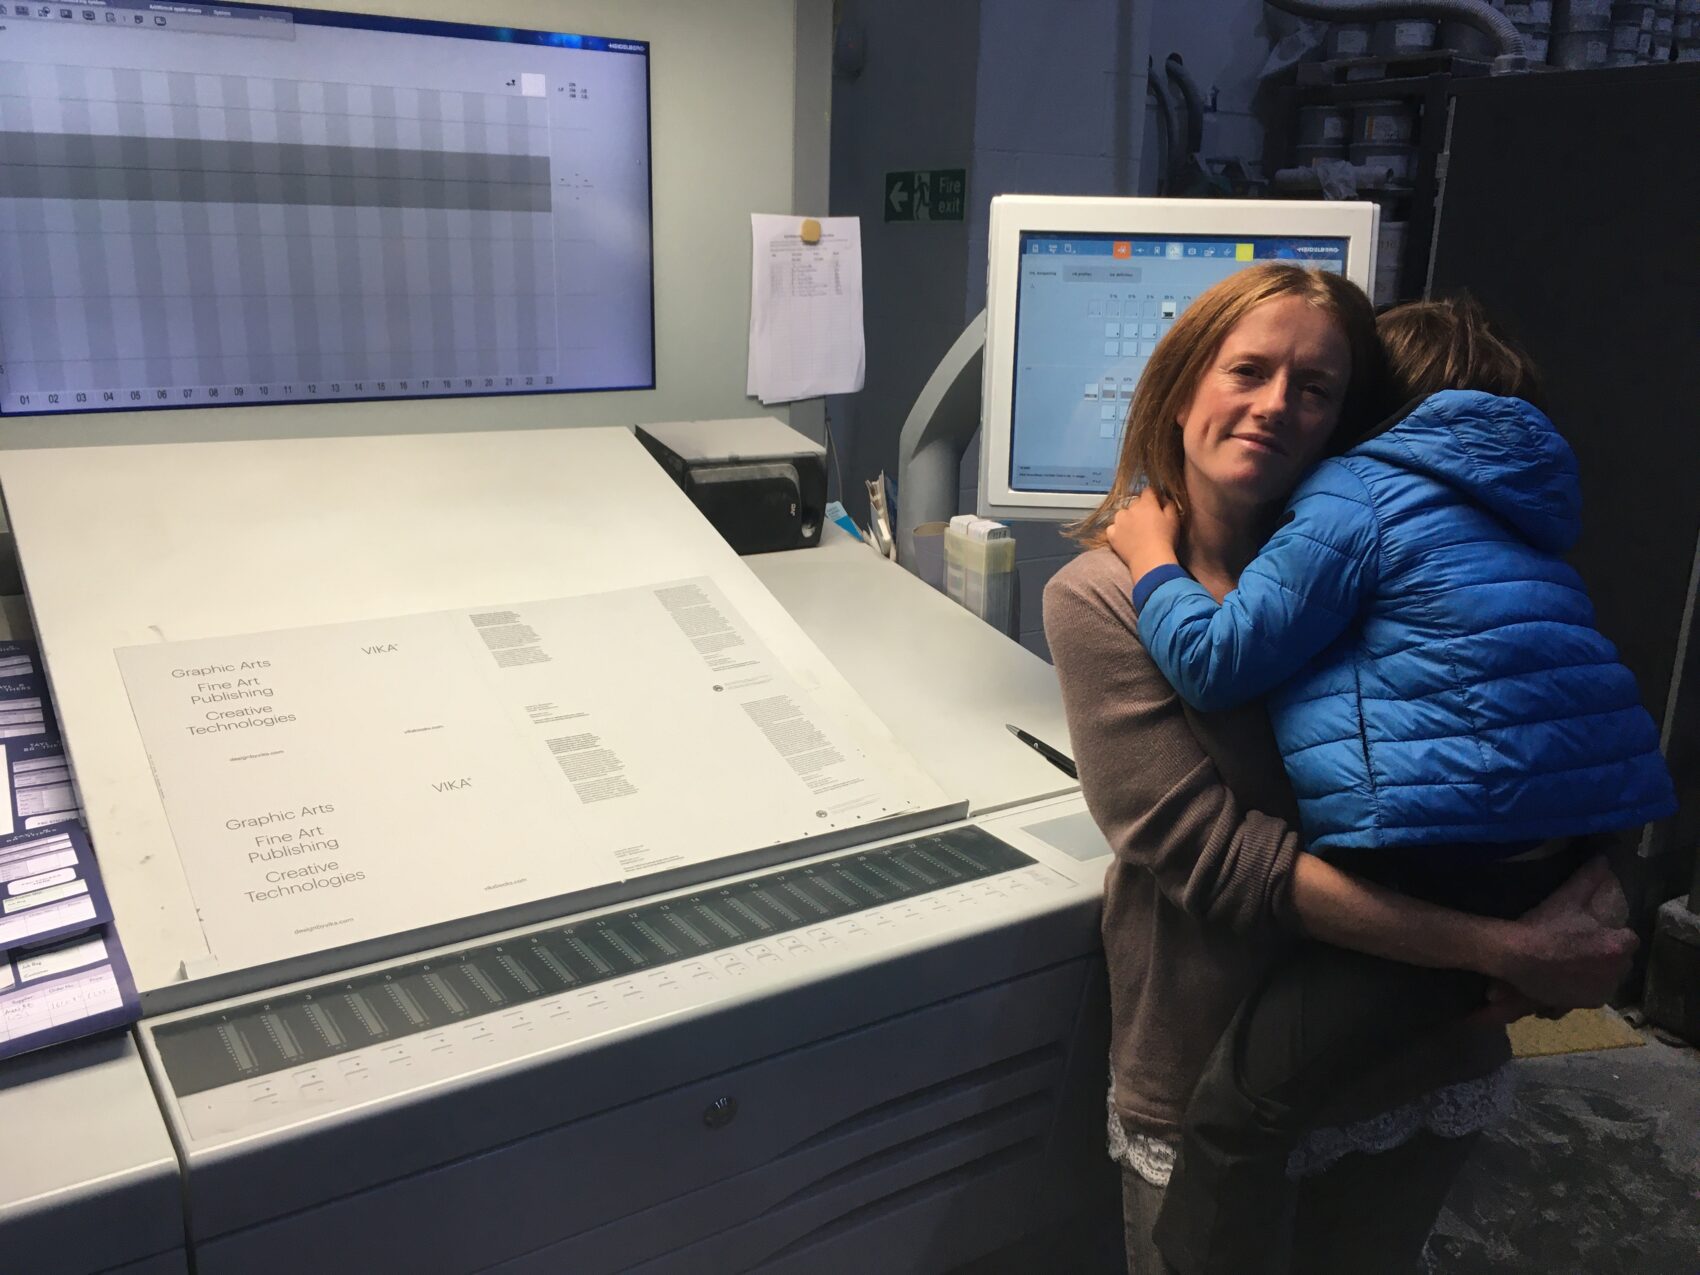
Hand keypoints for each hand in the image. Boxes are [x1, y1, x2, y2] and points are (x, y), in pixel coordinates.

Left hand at [1105, 488, 1182, 579]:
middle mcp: (1130, 509)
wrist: (1151, 560)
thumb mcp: (1174, 520)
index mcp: (1147, 503)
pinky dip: (1117, 531)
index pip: (1148, 491)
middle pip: (1135, 503)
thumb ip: (1169, 505)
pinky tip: (1125, 539)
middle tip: (1148, 523)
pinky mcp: (1112, 534)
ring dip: (1127, 519)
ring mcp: (1119, 521)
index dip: (1153, 497)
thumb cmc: (1165, 540)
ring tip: (1135, 532)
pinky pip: (1112, 528)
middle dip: (1140, 510)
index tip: (1156, 505)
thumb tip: (1164, 499)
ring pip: (1122, 514)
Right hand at [1492, 857, 1637, 1012]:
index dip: (1612, 933)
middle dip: (1606, 953)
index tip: (1594, 929)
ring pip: (1607, 978)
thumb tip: (1603, 859)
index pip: (1628, 938)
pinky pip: (1591, 994)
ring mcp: (1601, 991)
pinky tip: (1565, 979)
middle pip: (1620, 960)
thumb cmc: (1544, 925)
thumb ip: (1589, 878)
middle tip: (1581, 944)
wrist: (1515, 957)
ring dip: (1596, 971)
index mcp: (1618, 945)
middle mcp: (1616, 971)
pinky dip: (1583, 988)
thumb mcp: (1566, 896)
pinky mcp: (1585, 1004)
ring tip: (1572, 962)